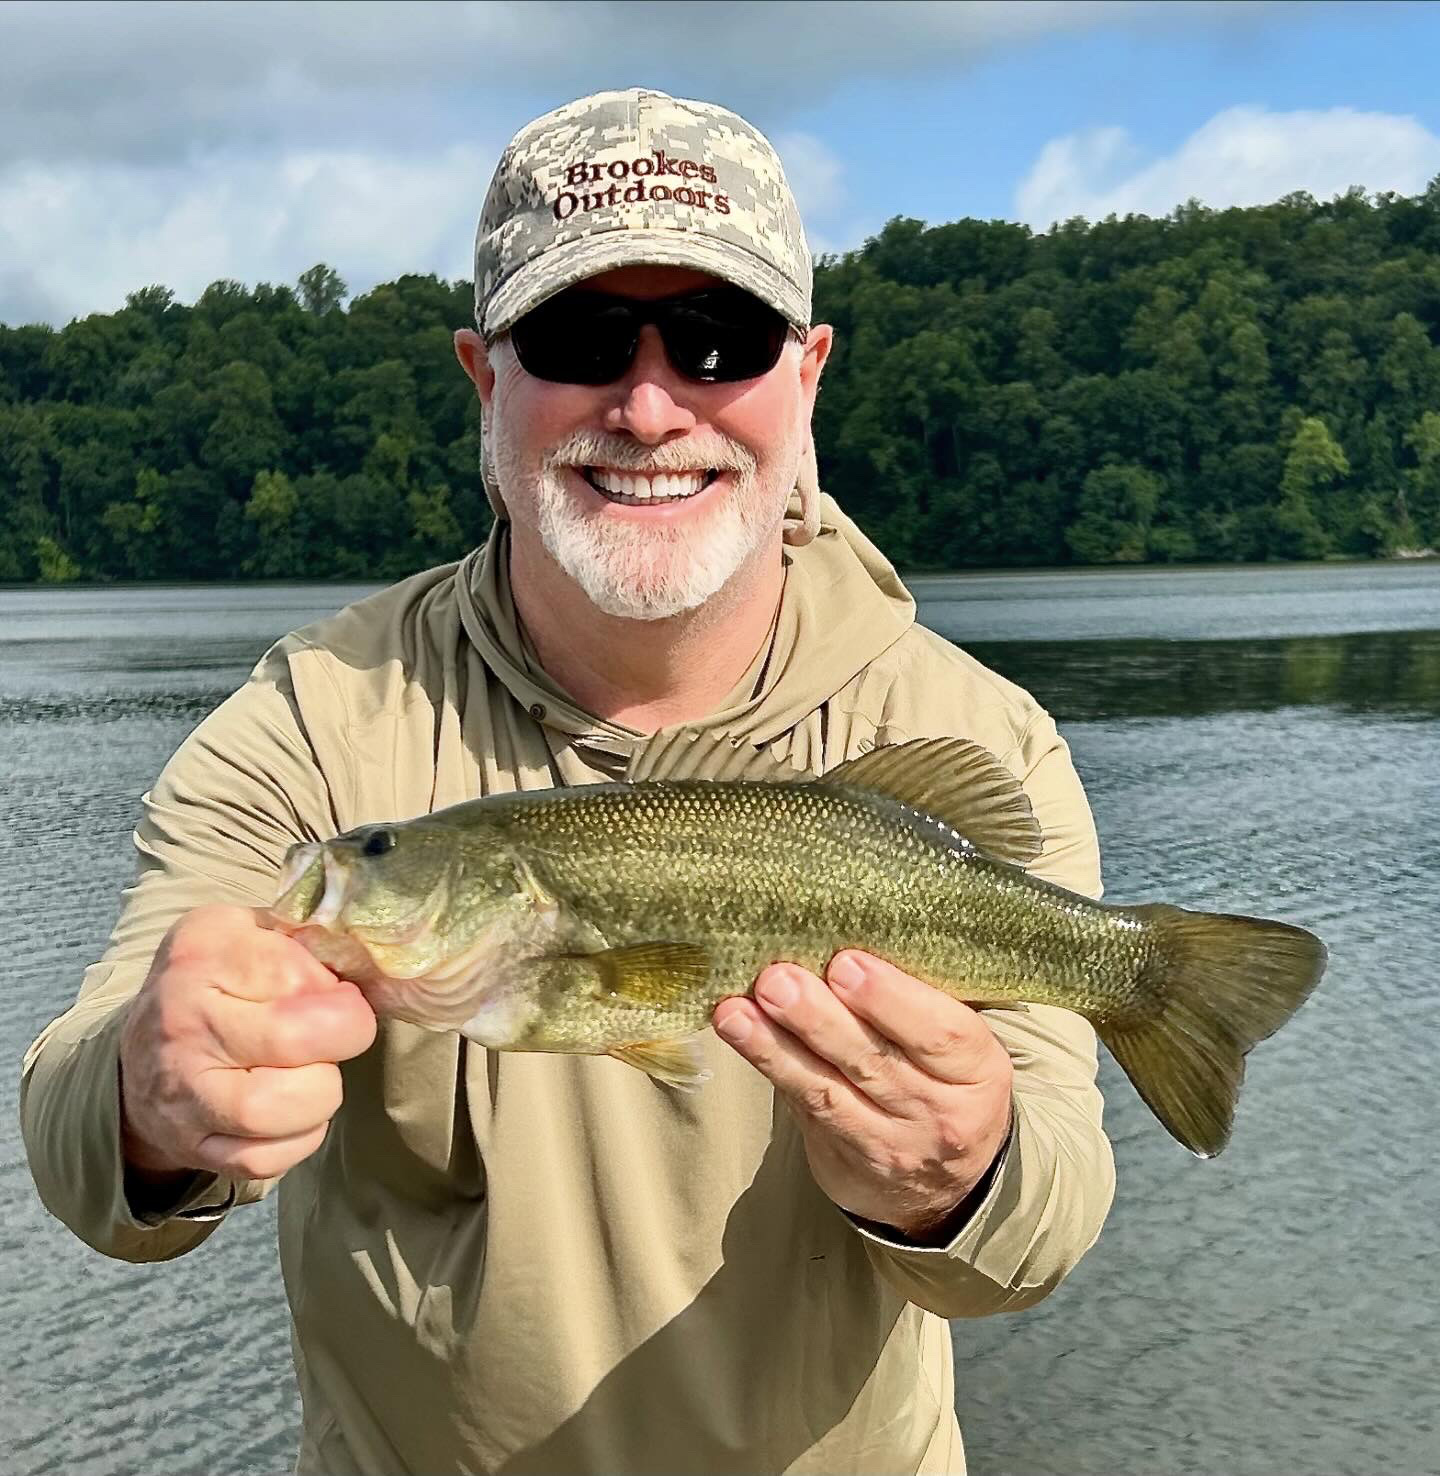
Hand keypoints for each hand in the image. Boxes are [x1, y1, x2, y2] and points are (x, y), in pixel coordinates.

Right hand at [118, 904, 376, 1183]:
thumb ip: (308, 935)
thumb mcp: (251, 930)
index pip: (295, 972)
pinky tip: (296, 1112)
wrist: (143, 1050)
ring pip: (276, 1109)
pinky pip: (263, 1160)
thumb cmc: (218, 982)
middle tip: (339, 1033)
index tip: (334, 992)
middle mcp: (184, 1019)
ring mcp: (182, 1089)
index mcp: (203, 952)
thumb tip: (369, 962)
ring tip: (314, 1074)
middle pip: (294, 1037)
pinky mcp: (190, 1145)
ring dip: (319, 1093)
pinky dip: (299, 1139)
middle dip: (342, 1036)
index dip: (336, 987)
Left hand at [713, 950, 1013, 1240]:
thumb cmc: (946, 1078)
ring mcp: (888, 1142)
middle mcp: (937, 1111)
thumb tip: (843, 936)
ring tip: (736, 1010)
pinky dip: (768, 1066)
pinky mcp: (842, 1158)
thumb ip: (915, 1000)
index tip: (846, 962)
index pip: (941, 1033)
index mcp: (977, 1068)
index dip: (891, 997)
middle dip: (819, 1018)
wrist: (946, 1182)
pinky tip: (737, 1031)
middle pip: (874, 1060)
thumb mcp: (957, 1042)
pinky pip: (802, 1107)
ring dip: (774, 1045)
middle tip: (777, 979)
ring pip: (827, 1089)